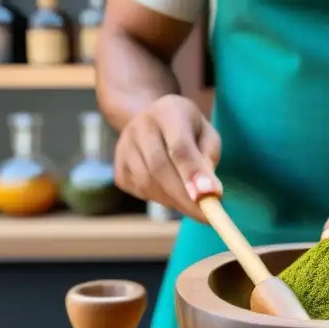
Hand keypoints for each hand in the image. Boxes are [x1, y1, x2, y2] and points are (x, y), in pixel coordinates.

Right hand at [113, 94, 221, 221]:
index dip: (193, 174)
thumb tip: (209, 192)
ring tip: (193, 202)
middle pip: (160, 168)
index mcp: (169, 112)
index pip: (179, 146)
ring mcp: (124, 146)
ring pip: (148, 183)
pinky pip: (140, 191)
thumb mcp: (207, 134)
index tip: (210, 197)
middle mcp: (140, 126)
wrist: (152, 119)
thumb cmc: (189, 130)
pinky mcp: (118, 167)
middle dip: (185, 197)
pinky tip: (172, 192)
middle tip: (208, 215)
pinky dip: (161, 198)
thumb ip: (209, 158)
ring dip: (174, 200)